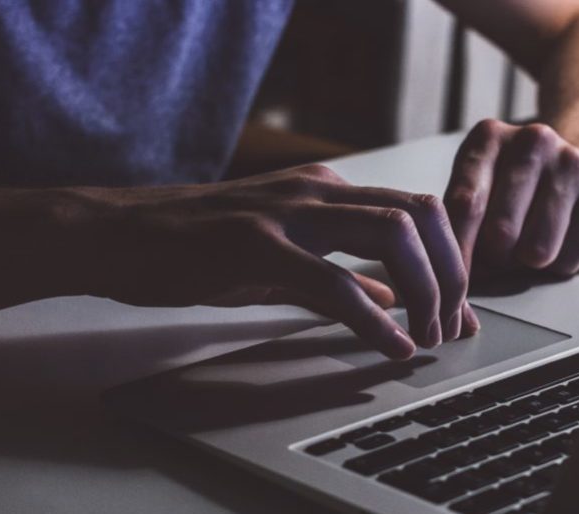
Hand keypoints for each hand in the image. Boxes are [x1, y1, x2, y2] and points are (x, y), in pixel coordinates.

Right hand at [90, 165, 475, 358]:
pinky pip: (333, 281)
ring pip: (391, 234)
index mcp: (327, 189)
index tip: (461, 307)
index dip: (451, 259)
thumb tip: (394, 295)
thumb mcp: (283, 255)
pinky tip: (391, 345)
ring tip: (427, 335)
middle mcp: (317, 190)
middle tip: (451, 324)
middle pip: (421, 214)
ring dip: (424, 289)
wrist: (117, 235)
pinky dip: (374, 318)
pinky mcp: (255, 245)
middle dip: (451, 273)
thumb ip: (342, 270)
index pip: (417, 210)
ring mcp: (287, 212)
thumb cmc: (198, 246)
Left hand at [444, 119, 578, 277]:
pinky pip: (568, 260)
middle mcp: (533, 140)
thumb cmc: (512, 190)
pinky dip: (557, 265)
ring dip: (526, 264)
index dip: (458, 250)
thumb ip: (459, 223)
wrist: (576, 170)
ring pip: (537, 251)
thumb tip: (453, 274)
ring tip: (527, 245)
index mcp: (490, 137)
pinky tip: (559, 240)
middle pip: (501, 232)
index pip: (466, 204)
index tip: (453, 278)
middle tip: (499, 252)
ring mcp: (573, 164)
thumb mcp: (477, 189)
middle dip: (495, 258)